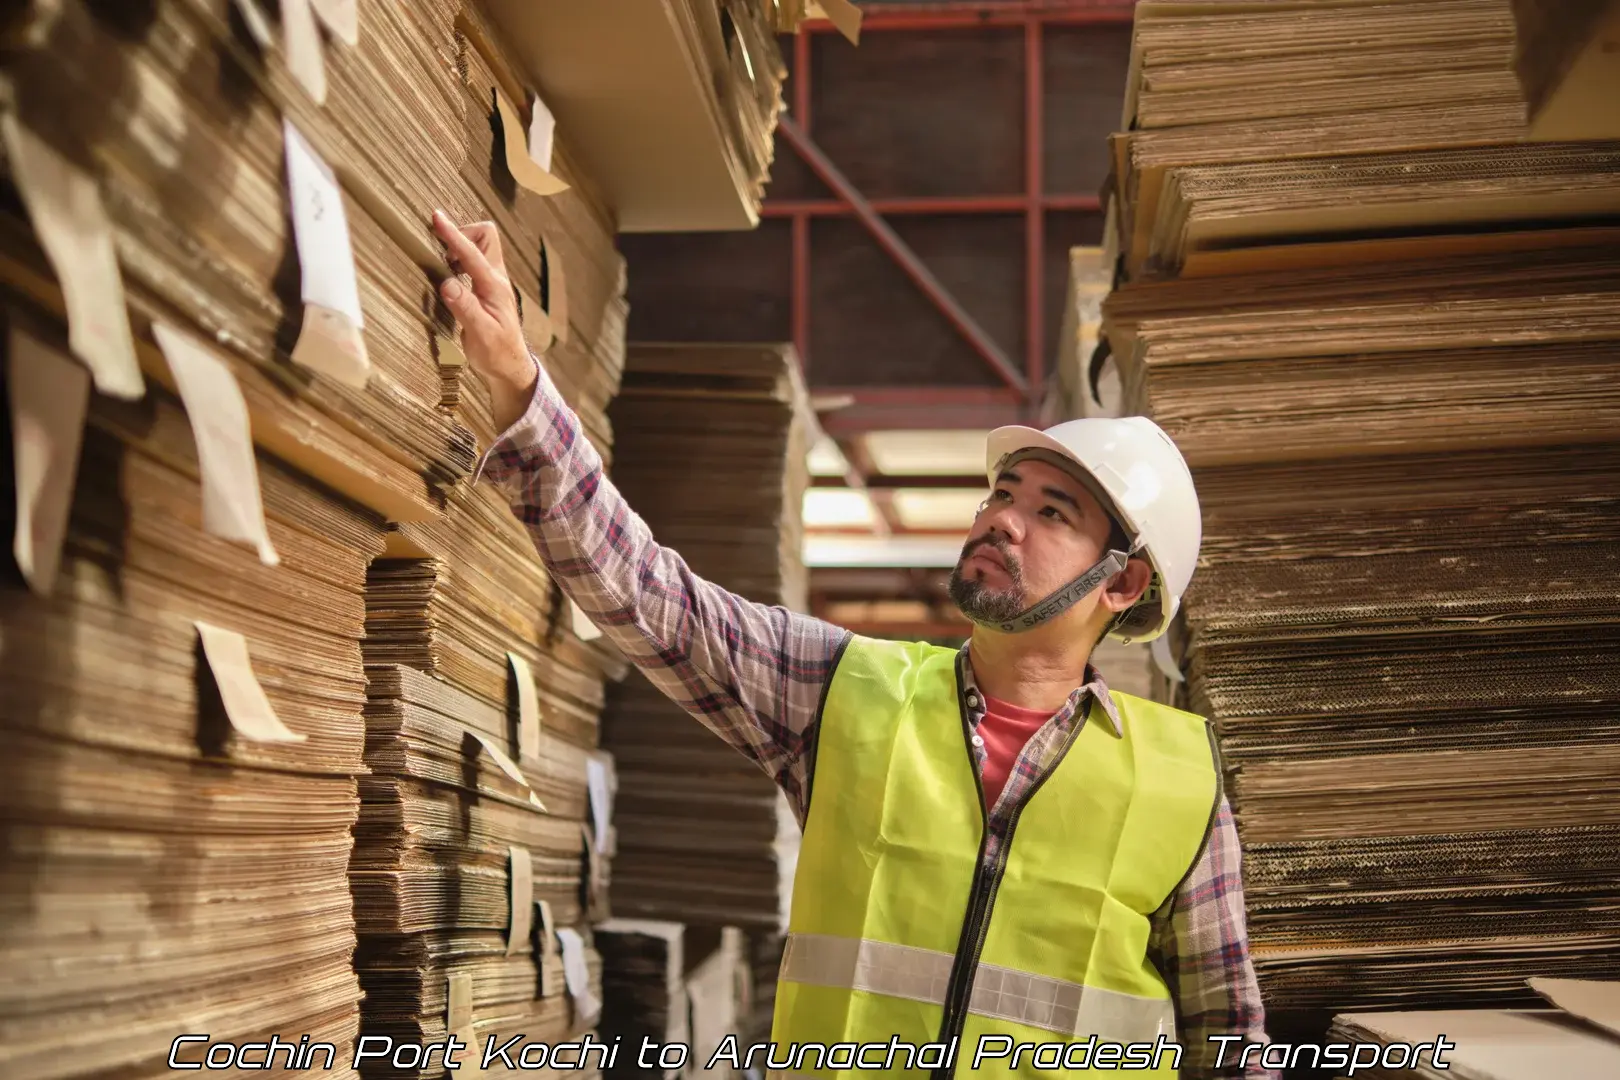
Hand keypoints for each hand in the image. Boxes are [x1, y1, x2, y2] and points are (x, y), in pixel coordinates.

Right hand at [431, 210, 537, 433]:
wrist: (510, 367)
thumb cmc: (496, 353)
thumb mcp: (480, 334)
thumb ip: (465, 307)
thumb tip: (447, 283)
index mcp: (494, 286)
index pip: (473, 253)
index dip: (454, 235)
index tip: (437, 218)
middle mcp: (496, 279)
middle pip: (485, 237)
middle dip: (462, 233)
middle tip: (440, 249)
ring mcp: (492, 282)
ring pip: (480, 247)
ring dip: (460, 246)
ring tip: (441, 262)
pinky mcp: (486, 289)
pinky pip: (474, 261)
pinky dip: (459, 259)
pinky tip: (448, 274)